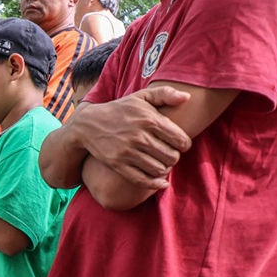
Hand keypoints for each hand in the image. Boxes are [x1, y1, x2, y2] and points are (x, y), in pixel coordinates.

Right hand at [74, 86, 191, 188]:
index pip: (180, 140)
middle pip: (172, 157)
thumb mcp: (141, 96)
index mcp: (150, 120)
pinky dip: (155, 183)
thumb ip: (165, 93)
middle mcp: (140, 137)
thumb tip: (187, 97)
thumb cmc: (119, 110)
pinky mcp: (118, 165)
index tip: (179, 145)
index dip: (184, 145)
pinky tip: (160, 182)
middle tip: (170, 155)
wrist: (88, 124)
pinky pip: (142, 179)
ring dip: (165, 169)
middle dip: (174, 157)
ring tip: (162, 164)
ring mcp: (128, 152)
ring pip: (159, 169)